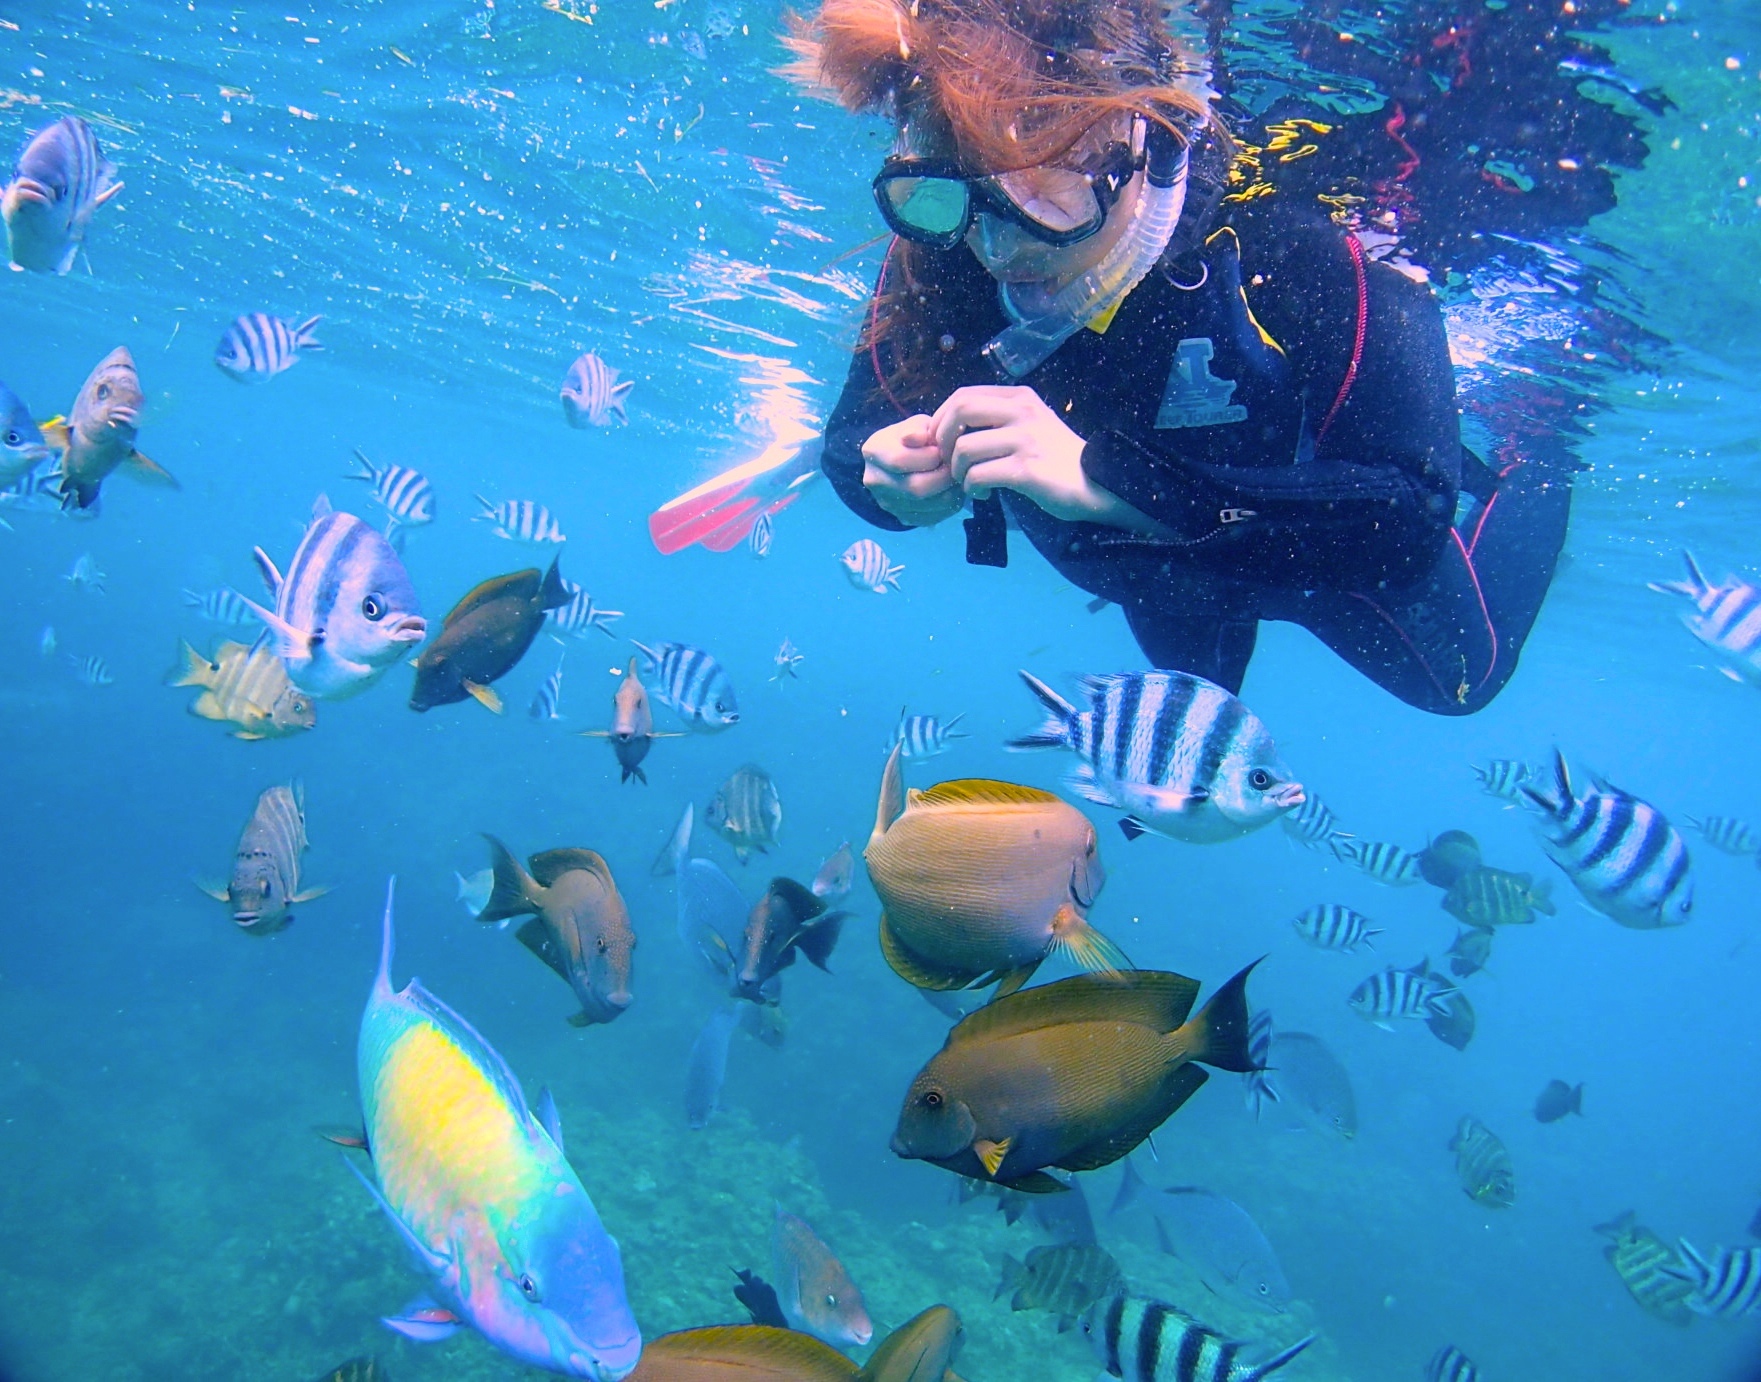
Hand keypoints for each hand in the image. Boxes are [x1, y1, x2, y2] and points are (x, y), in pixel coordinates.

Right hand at [861, 414, 964, 526]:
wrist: (903, 457)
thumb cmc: (913, 437)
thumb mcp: (916, 425)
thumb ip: (919, 429)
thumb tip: (921, 438)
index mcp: (873, 452)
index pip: (900, 460)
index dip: (929, 456)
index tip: (943, 450)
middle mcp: (875, 481)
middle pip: (914, 488)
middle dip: (943, 477)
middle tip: (957, 467)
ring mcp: (886, 503)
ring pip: (926, 506)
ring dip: (950, 492)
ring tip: (958, 477)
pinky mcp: (902, 517)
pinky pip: (931, 518)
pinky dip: (948, 506)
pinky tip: (952, 491)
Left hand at [932, 386, 1109, 522]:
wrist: (1096, 484)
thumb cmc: (1057, 459)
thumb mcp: (1031, 424)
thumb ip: (999, 418)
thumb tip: (952, 426)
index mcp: (1020, 397)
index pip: (964, 395)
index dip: (941, 418)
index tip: (940, 443)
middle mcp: (1022, 412)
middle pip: (960, 411)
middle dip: (943, 440)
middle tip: (949, 463)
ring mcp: (1025, 440)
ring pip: (965, 448)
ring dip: (958, 471)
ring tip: (970, 483)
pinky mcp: (1026, 470)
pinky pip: (979, 475)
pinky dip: (972, 488)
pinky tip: (984, 494)